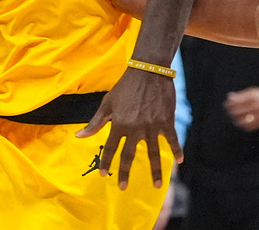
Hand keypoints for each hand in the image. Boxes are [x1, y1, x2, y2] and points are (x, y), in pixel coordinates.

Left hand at [76, 67, 180, 188]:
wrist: (148, 71)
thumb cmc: (125, 86)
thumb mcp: (107, 103)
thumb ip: (95, 122)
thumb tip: (79, 136)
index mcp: (119, 124)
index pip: (111, 148)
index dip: (107, 162)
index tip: (104, 175)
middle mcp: (135, 128)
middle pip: (129, 155)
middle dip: (125, 172)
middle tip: (122, 187)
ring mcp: (152, 126)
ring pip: (153, 154)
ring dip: (155, 171)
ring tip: (157, 186)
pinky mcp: (166, 121)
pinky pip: (172, 140)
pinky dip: (177, 150)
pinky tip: (180, 161)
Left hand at [225, 87, 258, 130]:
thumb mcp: (253, 92)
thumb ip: (241, 95)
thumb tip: (229, 97)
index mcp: (253, 97)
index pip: (236, 102)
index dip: (229, 104)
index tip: (226, 104)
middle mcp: (256, 106)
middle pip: (238, 112)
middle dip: (231, 112)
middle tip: (229, 111)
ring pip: (242, 121)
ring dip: (236, 120)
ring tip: (234, 118)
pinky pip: (249, 127)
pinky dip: (243, 125)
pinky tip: (241, 122)